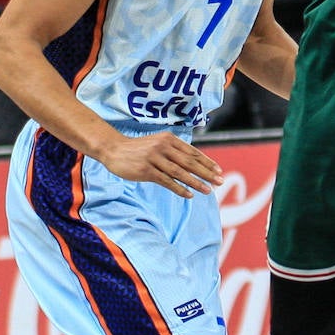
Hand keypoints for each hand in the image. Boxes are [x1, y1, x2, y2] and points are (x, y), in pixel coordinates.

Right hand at [101, 131, 224, 197]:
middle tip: (220, 181)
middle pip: (190, 162)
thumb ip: (174, 151)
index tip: (218, 171)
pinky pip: (166, 181)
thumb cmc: (139, 149)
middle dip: (207, 173)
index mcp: (169, 139)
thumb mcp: (158, 143)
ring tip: (208, 191)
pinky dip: (179, 188)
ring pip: (180, 172)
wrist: (114, 149)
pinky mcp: (146, 170)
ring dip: (196, 182)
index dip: (207, 162)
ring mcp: (155, 158)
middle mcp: (164, 147)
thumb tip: (193, 162)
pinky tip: (189, 195)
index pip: (193, 152)